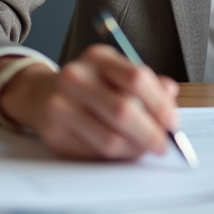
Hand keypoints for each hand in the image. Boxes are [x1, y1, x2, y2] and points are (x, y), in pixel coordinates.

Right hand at [0, 46, 180, 160]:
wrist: (40, 94)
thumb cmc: (90, 84)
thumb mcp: (116, 72)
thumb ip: (146, 82)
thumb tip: (171, 94)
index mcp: (98, 57)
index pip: (136, 78)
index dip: (159, 104)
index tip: (172, 122)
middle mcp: (76, 77)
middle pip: (123, 111)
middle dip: (150, 133)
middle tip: (163, 145)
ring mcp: (61, 105)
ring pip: (109, 138)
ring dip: (135, 149)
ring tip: (145, 150)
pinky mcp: (54, 133)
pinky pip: (94, 152)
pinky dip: (116, 156)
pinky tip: (124, 152)